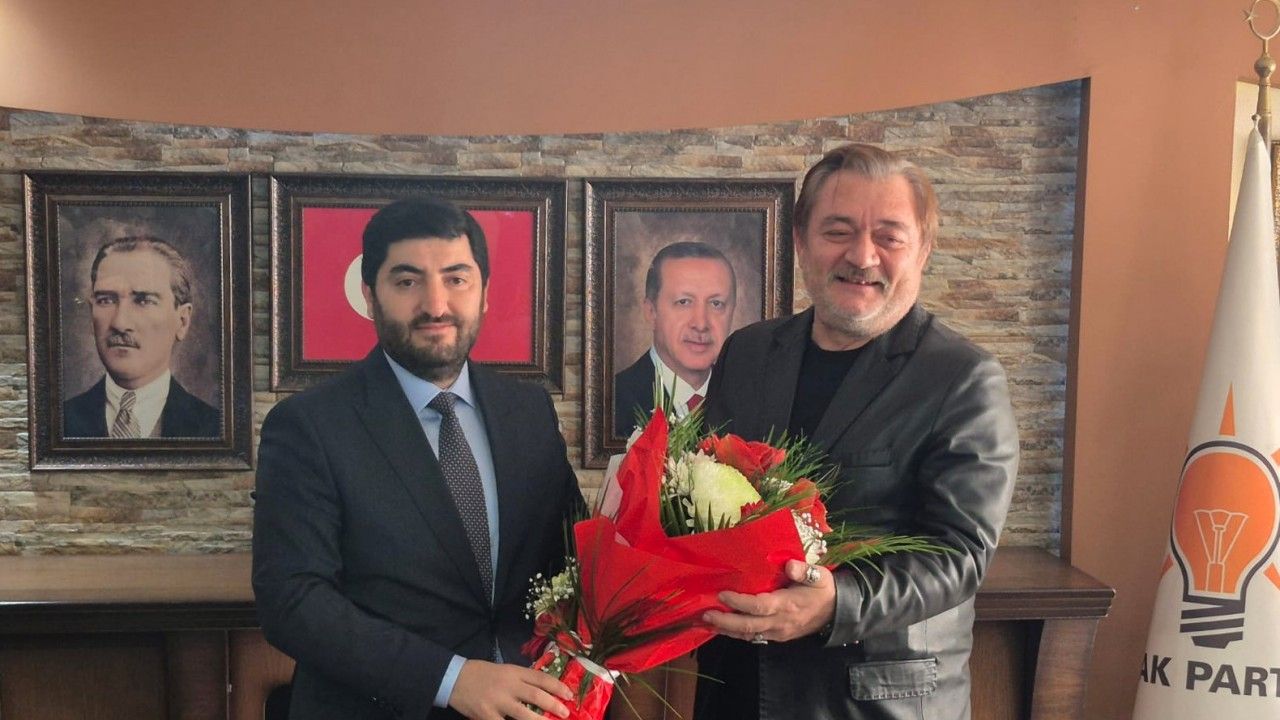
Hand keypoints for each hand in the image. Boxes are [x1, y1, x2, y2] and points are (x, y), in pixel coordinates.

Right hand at [448, 659, 572, 719]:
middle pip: (536, 696)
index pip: (540, 678)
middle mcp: (508, 685)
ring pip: (523, 714)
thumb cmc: (482, 674)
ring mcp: (497, 702)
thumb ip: (521, 679)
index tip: (569, 694)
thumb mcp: (504, 670)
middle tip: (565, 713)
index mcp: (514, 672)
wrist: (455, 678)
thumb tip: (544, 691)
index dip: (557, 686)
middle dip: (553, 705)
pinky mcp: (486, 715)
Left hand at [701, 559, 835, 642]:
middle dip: (725, 621)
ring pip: (749, 635)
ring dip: (727, 629)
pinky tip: (724, 627)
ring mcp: (778, 632)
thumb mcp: (819, 575)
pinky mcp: (777, 636)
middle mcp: (780, 622)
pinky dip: (737, 633)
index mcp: (788, 605)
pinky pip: (754, 637)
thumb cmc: (823, 589)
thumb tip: (789, 565)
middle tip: (706, 614)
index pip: (759, 606)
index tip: (722, 593)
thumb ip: (804, 570)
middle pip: (748, 626)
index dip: (739, 602)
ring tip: (707, 622)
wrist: (837, 613)